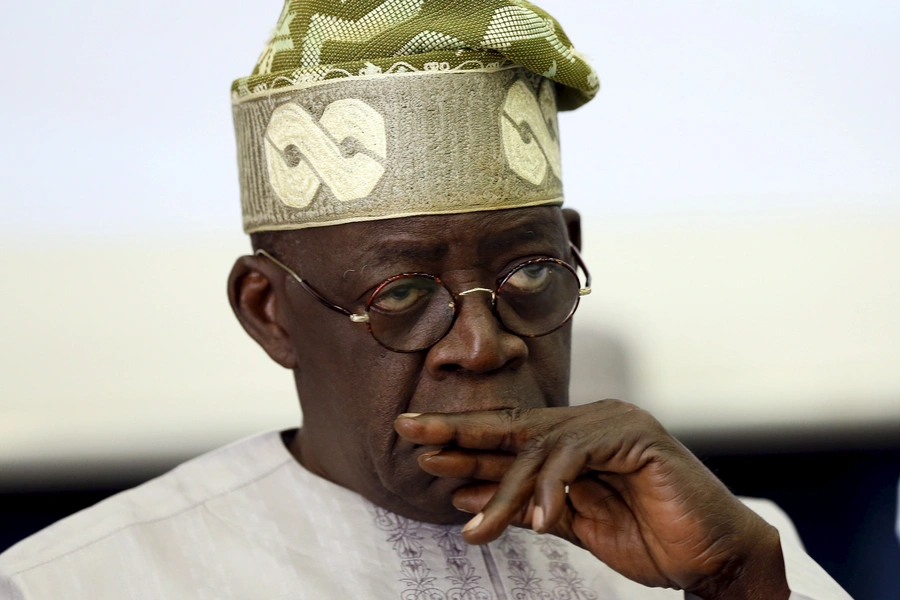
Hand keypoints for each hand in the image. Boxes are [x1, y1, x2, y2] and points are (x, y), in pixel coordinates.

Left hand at [395, 401, 789, 598]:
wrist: (715, 557)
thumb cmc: (652, 539)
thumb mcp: (573, 525)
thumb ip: (526, 506)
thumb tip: (468, 495)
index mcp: (576, 440)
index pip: (511, 438)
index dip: (465, 443)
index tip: (421, 449)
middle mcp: (590, 422)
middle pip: (514, 425)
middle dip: (459, 430)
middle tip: (409, 430)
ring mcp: (613, 422)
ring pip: (539, 448)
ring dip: (502, 489)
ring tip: (475, 531)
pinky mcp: (635, 435)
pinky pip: (576, 456)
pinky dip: (553, 489)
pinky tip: (539, 519)